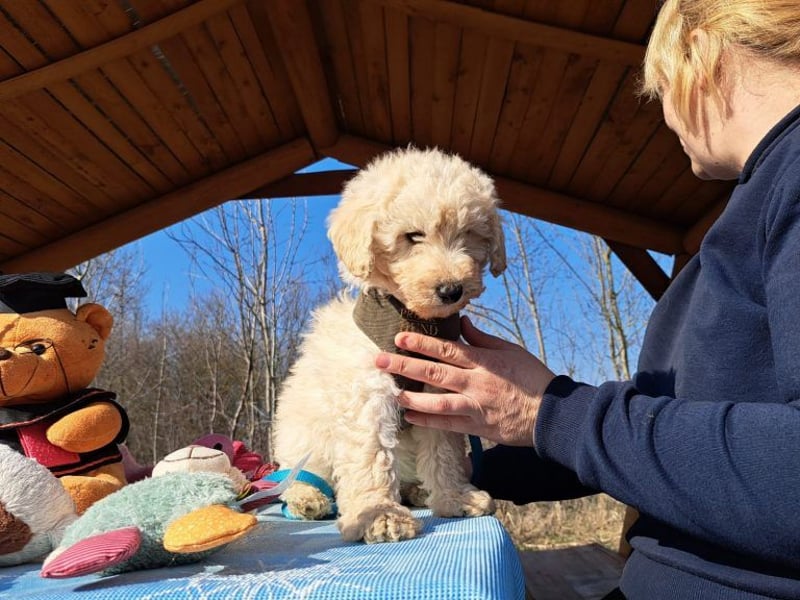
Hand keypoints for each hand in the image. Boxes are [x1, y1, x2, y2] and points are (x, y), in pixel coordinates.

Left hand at [374, 316, 554, 445]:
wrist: (552, 413)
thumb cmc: (533, 378)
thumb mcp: (511, 350)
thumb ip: (483, 339)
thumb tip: (463, 323)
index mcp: (483, 361)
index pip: (445, 349)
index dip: (420, 343)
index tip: (398, 337)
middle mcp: (475, 382)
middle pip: (433, 371)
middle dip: (403, 365)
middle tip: (379, 360)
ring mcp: (475, 405)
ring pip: (436, 401)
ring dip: (410, 396)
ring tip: (389, 392)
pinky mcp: (477, 426)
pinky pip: (447, 424)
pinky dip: (427, 420)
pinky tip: (410, 416)